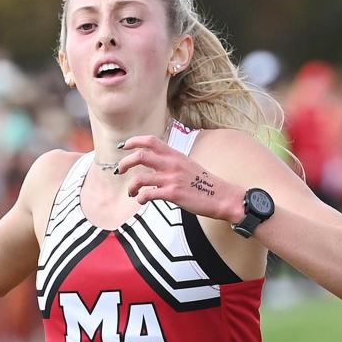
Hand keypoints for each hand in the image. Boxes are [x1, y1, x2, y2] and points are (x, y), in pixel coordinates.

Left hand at [115, 135, 242, 222]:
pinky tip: (142, 200)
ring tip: (131, 192)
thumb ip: (171, 162)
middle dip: (125, 163)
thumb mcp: (187, 165)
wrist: (221, 196)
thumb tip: (154, 163)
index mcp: (175, 154)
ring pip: (140, 178)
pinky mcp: (173, 194)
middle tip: (119, 171)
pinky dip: (141, 198)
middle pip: (140, 156)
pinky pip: (149, 194)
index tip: (123, 147)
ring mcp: (172, 178)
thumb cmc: (203, 183)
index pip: (150, 140)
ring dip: (131, 186)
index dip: (133, 141)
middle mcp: (172, 163)